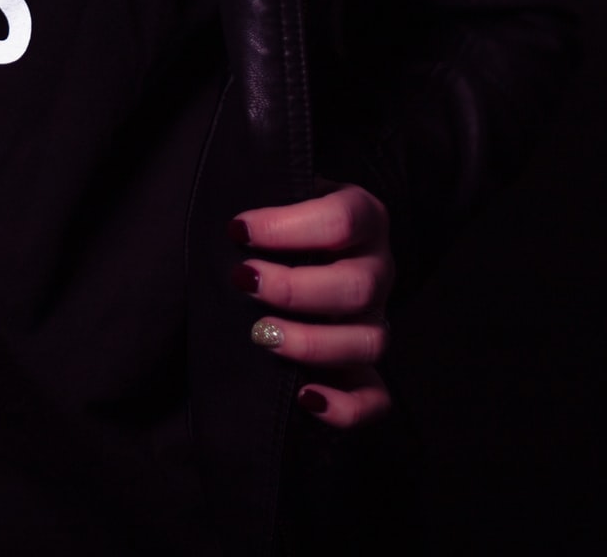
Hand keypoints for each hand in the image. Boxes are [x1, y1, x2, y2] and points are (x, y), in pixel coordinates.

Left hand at [229, 175, 394, 428]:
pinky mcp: (366, 367)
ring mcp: (374, 320)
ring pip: (370, 342)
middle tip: (245, 282)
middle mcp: (376, 270)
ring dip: (312, 344)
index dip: (288, 226)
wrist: (292, 256)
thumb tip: (230, 226)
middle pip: (359, 286)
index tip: (238, 230)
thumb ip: (261, 204)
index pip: (343, 219)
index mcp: (362, 218)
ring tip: (261, 336)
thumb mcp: (276, 200)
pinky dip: (346, 407)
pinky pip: (375, 398)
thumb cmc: (277, 227)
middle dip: (295, 288)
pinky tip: (306, 398)